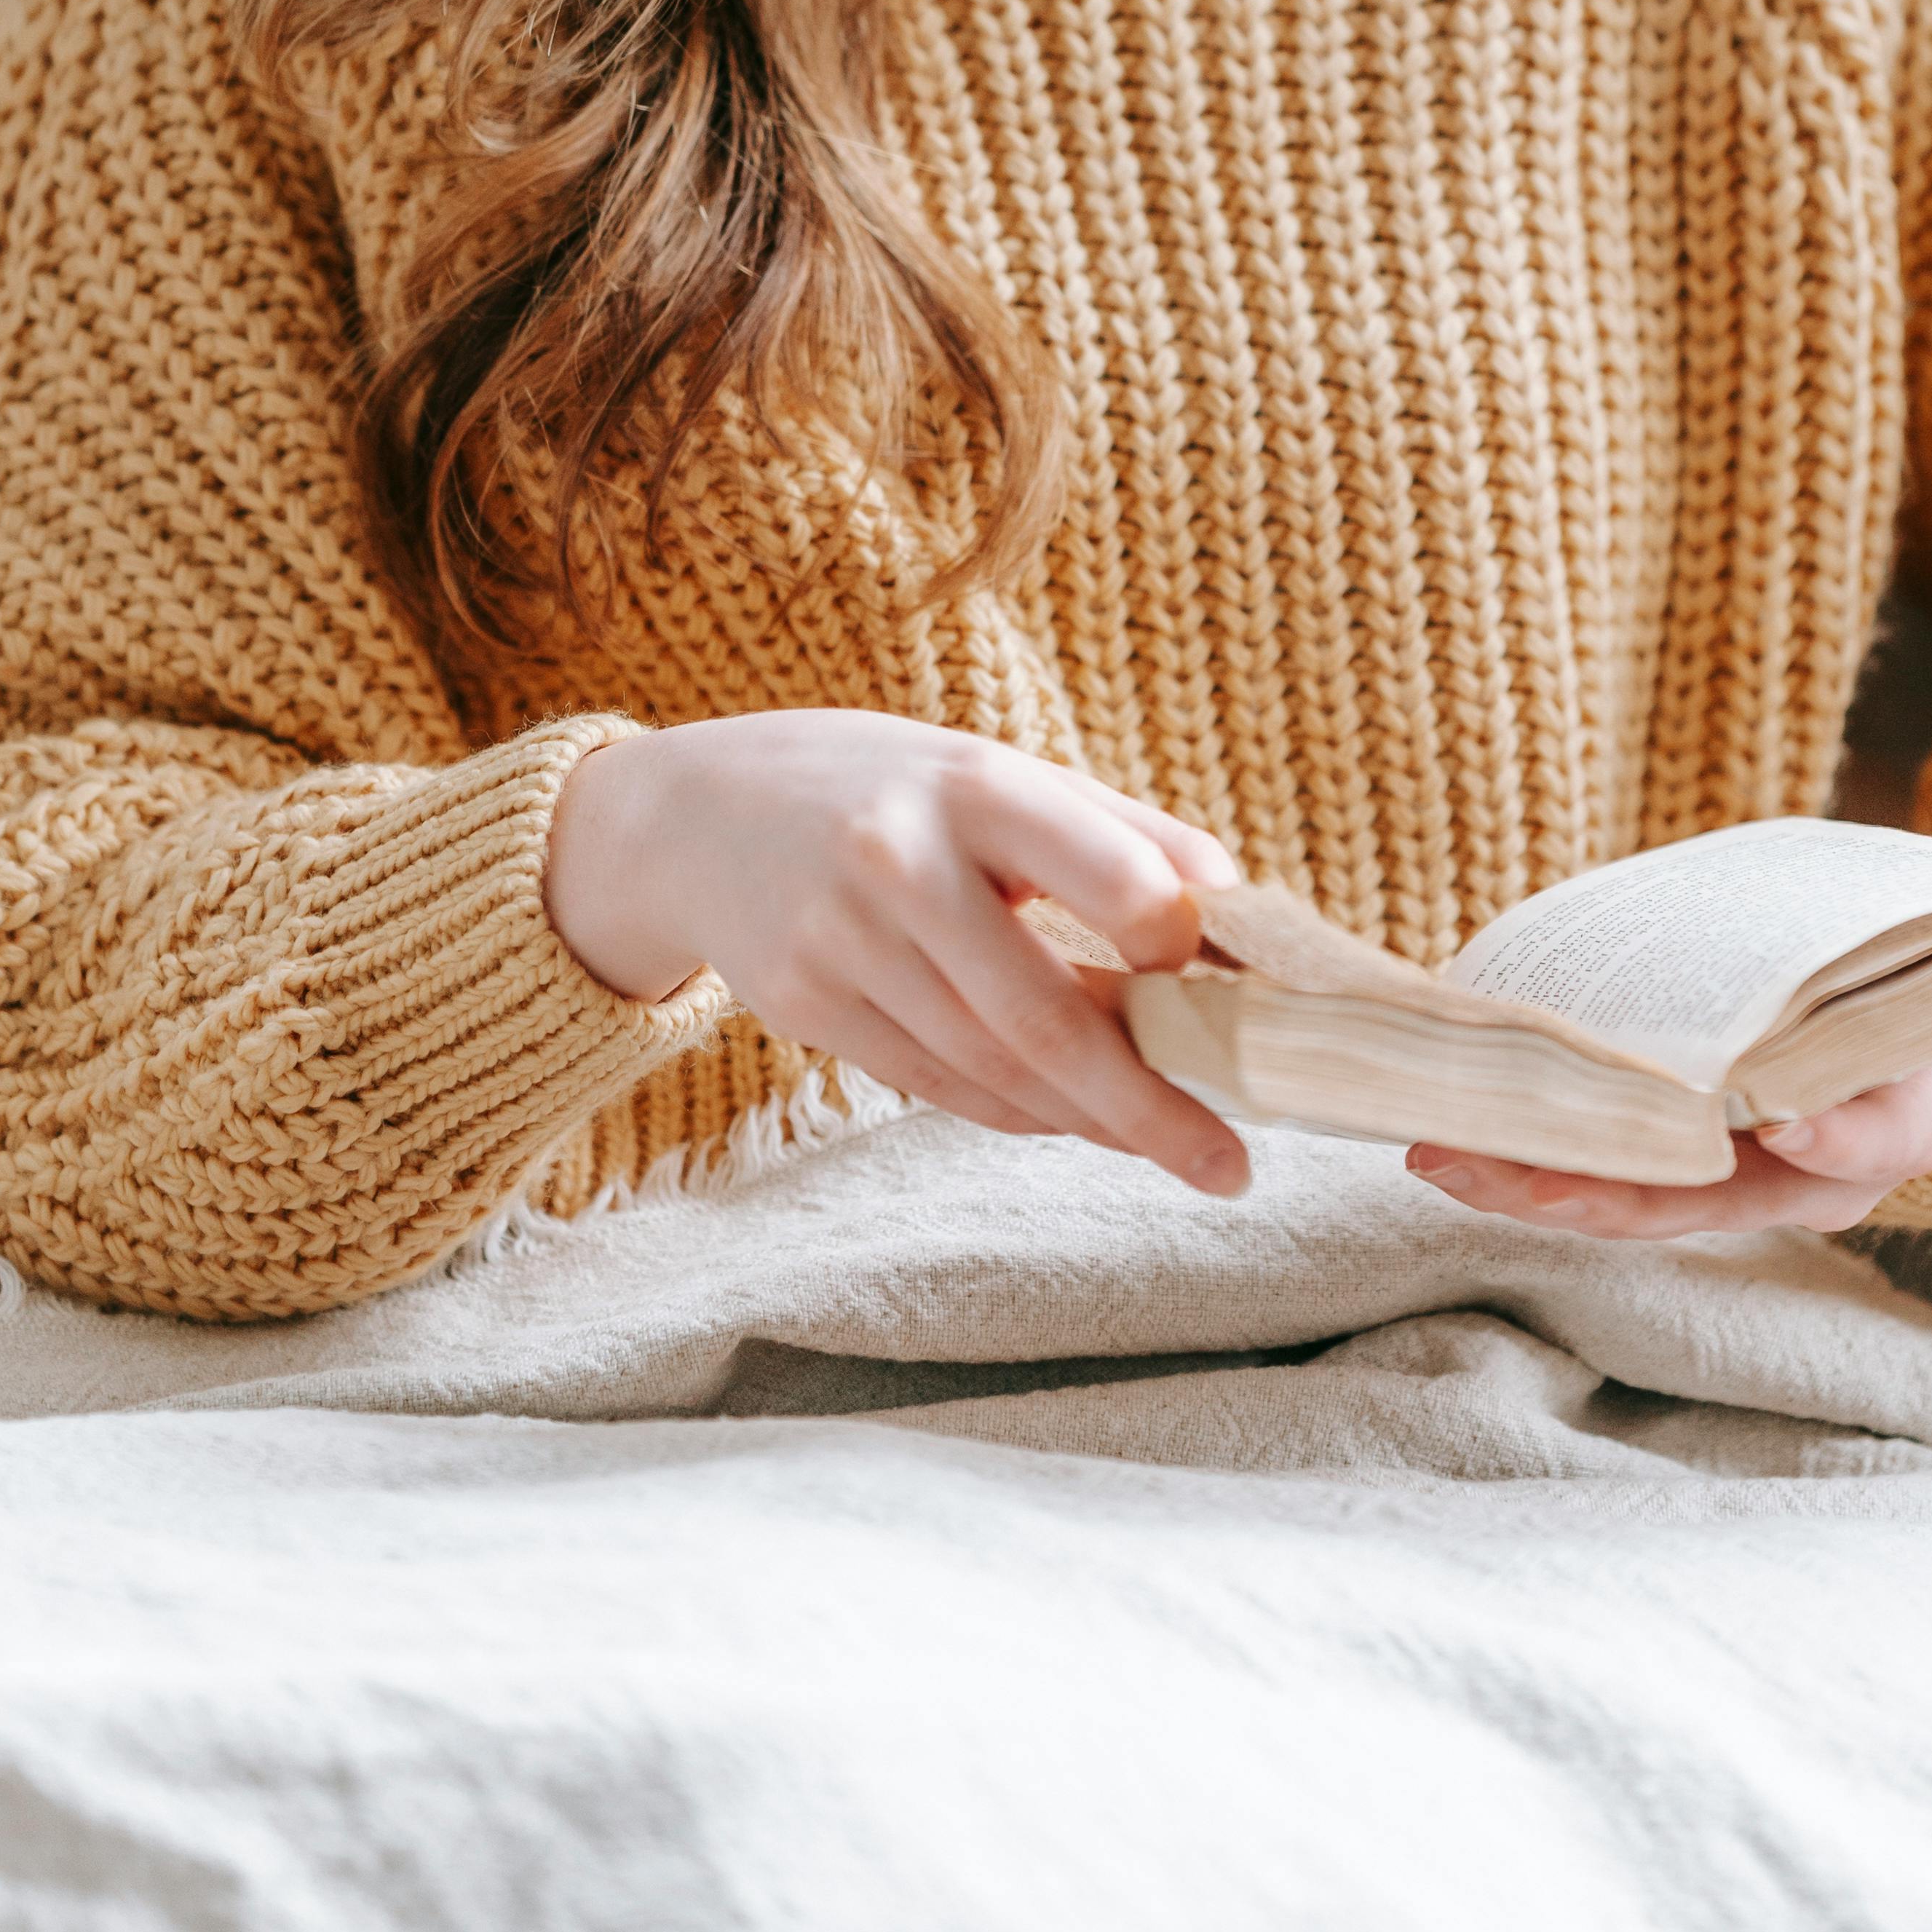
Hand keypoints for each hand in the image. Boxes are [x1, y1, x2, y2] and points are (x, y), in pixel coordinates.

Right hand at [544, 710, 1251, 1197]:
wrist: (694, 813)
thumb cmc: (882, 784)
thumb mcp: (991, 768)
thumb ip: (1114, 828)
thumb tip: (1237, 900)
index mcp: (974, 783)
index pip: (1106, 873)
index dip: (1175, 941)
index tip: (1218, 981)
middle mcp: (904, 863)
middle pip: (1047, 1019)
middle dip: (1148, 1106)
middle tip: (1231, 1163)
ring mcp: (845, 943)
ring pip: (994, 1072)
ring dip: (1089, 1121)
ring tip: (1164, 1142)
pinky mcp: (807, 1009)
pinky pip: (937, 1085)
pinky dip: (1016, 1113)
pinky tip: (1069, 1118)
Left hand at [1407, 809, 1931, 1240]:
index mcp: (1919, 1105)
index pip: (1878, 1134)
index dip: (1831, 1135)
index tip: (1777, 1119)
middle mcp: (1831, 1162)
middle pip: (1722, 1194)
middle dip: (1618, 1187)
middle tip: (1518, 1170)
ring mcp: (1760, 1169)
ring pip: (1652, 1196)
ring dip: (1550, 1183)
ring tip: (1447, 1157)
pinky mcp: (1705, 1151)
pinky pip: (1626, 1172)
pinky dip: (1551, 1164)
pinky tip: (1467, 1142)